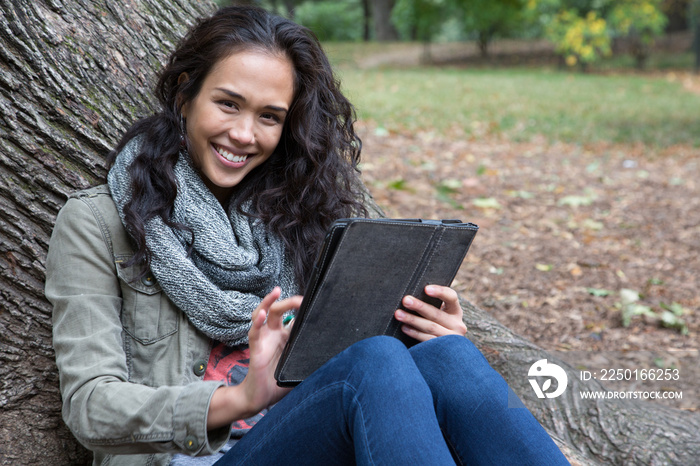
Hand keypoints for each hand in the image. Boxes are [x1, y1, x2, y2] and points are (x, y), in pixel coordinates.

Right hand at [207, 287, 301, 428]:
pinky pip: (254, 332)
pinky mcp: (255, 349)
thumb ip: (313, 362)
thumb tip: (338, 362)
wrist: (260, 398)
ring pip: (263, 314)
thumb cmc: (278, 383)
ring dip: (269, 302)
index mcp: (286, 337)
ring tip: (276, 291)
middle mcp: (274, 334)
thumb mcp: (300, 368)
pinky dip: (257, 322)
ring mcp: (264, 339)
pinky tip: (262, 314)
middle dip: (290, 301)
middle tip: (302, 299)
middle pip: (279, 310)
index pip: (294, 317)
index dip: (302, 308)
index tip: (315, 301)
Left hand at [394, 285, 466, 341]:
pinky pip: (427, 339)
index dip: (439, 292)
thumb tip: (412, 294)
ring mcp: (451, 338)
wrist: (445, 347)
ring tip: (399, 314)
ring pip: (430, 327)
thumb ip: (432, 303)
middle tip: (405, 300)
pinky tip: (404, 327)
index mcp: (456, 311)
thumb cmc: (437, 322)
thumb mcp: (441, 312)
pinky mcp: (442, 349)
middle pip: (436, 314)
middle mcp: (457, 325)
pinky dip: (414, 333)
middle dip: (419, 306)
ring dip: (413, 320)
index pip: (451, 297)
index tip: (426, 289)